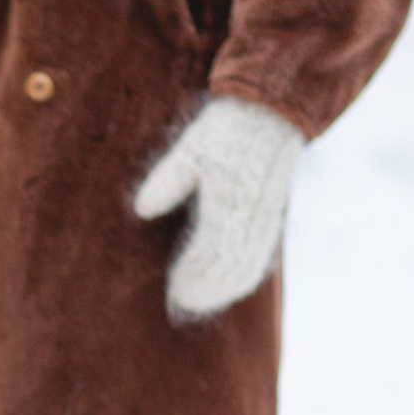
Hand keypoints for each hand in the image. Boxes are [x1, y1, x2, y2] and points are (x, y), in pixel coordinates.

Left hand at [134, 96, 306, 321]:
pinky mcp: (271, 216)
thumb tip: (142, 210)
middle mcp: (254, 211)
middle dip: (208, 289)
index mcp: (233, 195)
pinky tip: (222, 289)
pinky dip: (241, 277)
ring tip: (196, 301)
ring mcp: (266, 215)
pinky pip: (258, 256)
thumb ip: (168, 180)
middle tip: (180, 302)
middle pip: (233, 265)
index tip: (176, 292)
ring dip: (223, 289)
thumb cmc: (224, 131)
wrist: (271, 112)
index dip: (196, 275)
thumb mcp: (191, 149)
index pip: (215, 248)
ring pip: (249, 265)